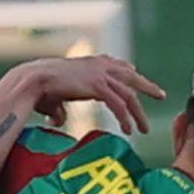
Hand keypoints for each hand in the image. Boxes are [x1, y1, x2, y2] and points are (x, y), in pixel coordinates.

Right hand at [11, 55, 165, 134]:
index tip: (137, 76)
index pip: (117, 66)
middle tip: (161, 95)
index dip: (129, 72)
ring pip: (129, 94)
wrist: (33, 81)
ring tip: (145, 129)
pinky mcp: (97, 86)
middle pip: (130, 77)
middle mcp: (99, 65)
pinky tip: (128, 130)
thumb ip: (61, 109)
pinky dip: (125, 118)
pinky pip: (118, 104)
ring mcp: (100, 74)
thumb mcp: (55, 98)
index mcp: (90, 63)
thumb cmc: (38, 90)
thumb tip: (58, 120)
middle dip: (147, 86)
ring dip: (138, 113)